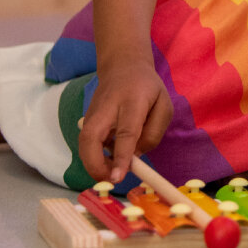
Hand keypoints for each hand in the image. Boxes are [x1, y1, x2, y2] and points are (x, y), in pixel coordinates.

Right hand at [79, 59, 172, 183]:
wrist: (122, 67)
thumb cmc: (147, 88)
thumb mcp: (163, 105)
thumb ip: (154, 132)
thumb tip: (136, 157)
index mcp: (132, 102)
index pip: (125, 133)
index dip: (121, 156)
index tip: (118, 177)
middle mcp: (106, 108)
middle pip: (91, 139)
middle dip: (95, 165)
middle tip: (110, 180)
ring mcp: (92, 114)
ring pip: (84, 144)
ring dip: (94, 164)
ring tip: (113, 172)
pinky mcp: (86, 120)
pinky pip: (87, 144)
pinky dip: (94, 157)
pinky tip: (109, 160)